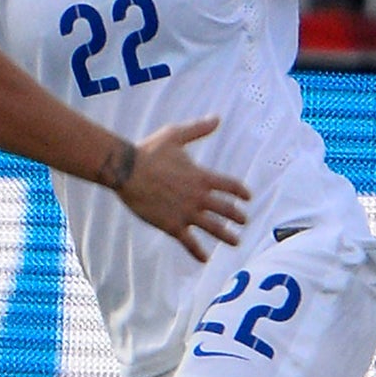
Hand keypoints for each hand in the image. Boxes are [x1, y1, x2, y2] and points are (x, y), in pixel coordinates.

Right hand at [112, 117, 250, 261]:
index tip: (247, 198)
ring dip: (227, 236)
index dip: (241, 192)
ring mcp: (186, 213)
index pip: (230, 186)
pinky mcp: (172, 225)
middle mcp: (198, 197)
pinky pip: (189, 242)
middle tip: (244, 221)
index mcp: (202, 176)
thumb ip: (198, 129)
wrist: (127, 171)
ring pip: (214, 228)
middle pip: (226, 209)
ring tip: (236, 242)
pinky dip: (198, 251)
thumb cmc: (149, 151)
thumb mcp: (175, 135)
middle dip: (238, 216)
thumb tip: (217, 118)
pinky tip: (204, 258)